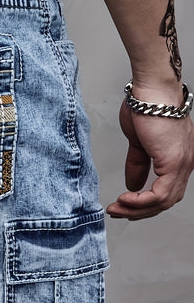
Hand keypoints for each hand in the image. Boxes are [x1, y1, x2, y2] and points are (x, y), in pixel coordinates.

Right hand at [106, 99, 193, 219]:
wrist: (151, 90)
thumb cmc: (146, 106)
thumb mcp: (138, 142)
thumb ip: (137, 164)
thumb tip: (132, 184)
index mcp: (178, 158)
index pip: (166, 192)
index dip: (144, 203)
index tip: (123, 205)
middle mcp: (185, 163)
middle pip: (166, 201)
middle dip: (139, 211)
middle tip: (117, 212)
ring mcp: (182, 163)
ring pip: (163, 201)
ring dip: (137, 209)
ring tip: (117, 208)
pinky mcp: (174, 162)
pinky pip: (160, 194)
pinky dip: (141, 201)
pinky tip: (125, 199)